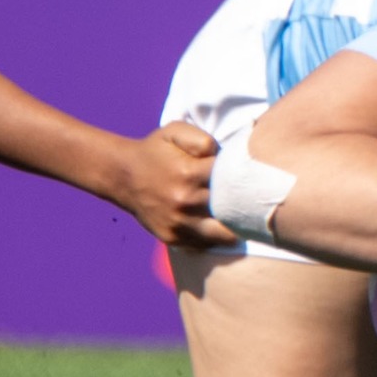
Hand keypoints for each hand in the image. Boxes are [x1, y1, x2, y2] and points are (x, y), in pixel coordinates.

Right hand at [117, 123, 238, 249]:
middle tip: (253, 200)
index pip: (231, 179)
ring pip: (223, 235)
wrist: (123, 177)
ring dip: (235, 227)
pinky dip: (216, 237)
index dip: (243, 176)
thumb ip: (203, 139)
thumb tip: (225, 156)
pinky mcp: (173, 238)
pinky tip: (220, 225)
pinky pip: (206, 244)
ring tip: (242, 218)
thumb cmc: (155, 151)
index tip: (247, 176)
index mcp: (188, 173)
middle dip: (244, 204)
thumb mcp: (175, 132)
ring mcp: (178, 223)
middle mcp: (184, 201)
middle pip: (231, 209)